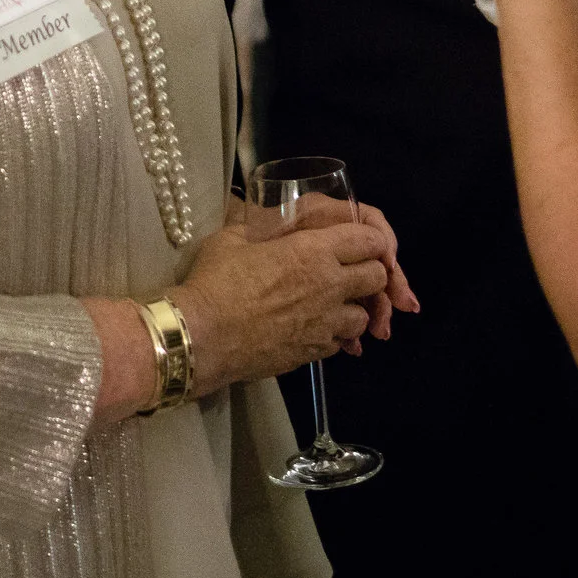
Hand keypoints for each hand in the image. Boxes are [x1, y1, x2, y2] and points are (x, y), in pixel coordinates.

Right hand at [169, 212, 395, 394]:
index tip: (358, 243)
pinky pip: (339, 344)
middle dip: (369, 273)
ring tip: (331, 307)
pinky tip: (313, 331)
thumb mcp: (233, 238)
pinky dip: (334, 337)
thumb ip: (260, 229)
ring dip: (353, 309)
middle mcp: (329, 286)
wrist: (200, 337)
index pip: (370, 240)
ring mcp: (324, 324)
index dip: (371, 240)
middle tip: (348, 274)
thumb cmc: (214, 281)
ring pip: (364, 317)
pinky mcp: (313, 353)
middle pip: (377, 278)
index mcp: (314, 250)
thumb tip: (265, 224)